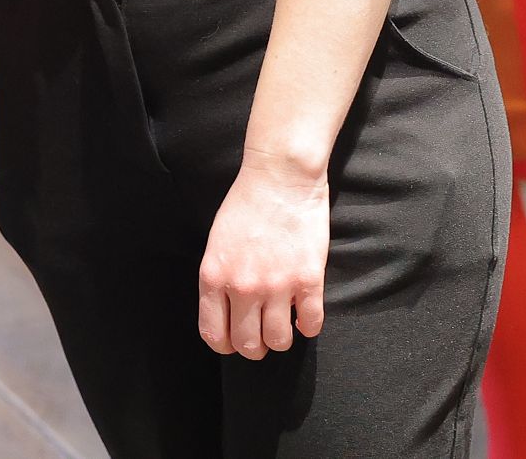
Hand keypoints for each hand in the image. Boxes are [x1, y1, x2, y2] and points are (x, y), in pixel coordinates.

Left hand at [197, 148, 330, 359]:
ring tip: (283, 323)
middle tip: (262, 334)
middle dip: (255, 347)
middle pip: (248, 345)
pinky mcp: (308, 280)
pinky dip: (309, 326)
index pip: (214, 334)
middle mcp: (242, 287)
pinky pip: (311, 324)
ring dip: (282, 338)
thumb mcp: (217, 243)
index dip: (226, 345)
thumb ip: (219, 278)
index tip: (235, 341)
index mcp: (214, 276)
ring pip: (279, 341)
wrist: (279, 178)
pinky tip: (305, 314)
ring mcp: (277, 286)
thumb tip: (226, 310)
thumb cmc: (245, 205)